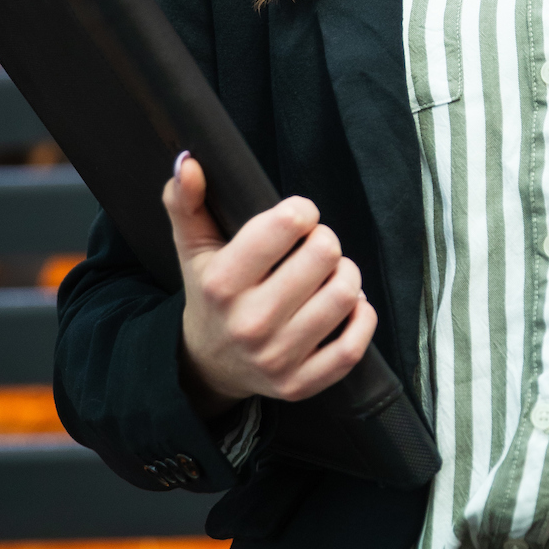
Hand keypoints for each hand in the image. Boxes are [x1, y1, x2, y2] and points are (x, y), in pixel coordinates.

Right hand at [163, 152, 377, 411]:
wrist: (209, 364)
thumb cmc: (209, 294)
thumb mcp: (192, 247)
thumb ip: (185, 201)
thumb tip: (190, 163)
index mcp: (220, 283)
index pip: (286, 225)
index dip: (302, 211)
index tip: (299, 216)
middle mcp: (249, 324)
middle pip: (324, 255)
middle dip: (325, 240)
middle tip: (315, 246)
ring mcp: (276, 358)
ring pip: (344, 295)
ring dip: (347, 274)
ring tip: (330, 273)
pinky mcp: (300, 384)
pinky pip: (353, 347)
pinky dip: (362, 316)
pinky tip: (350, 304)